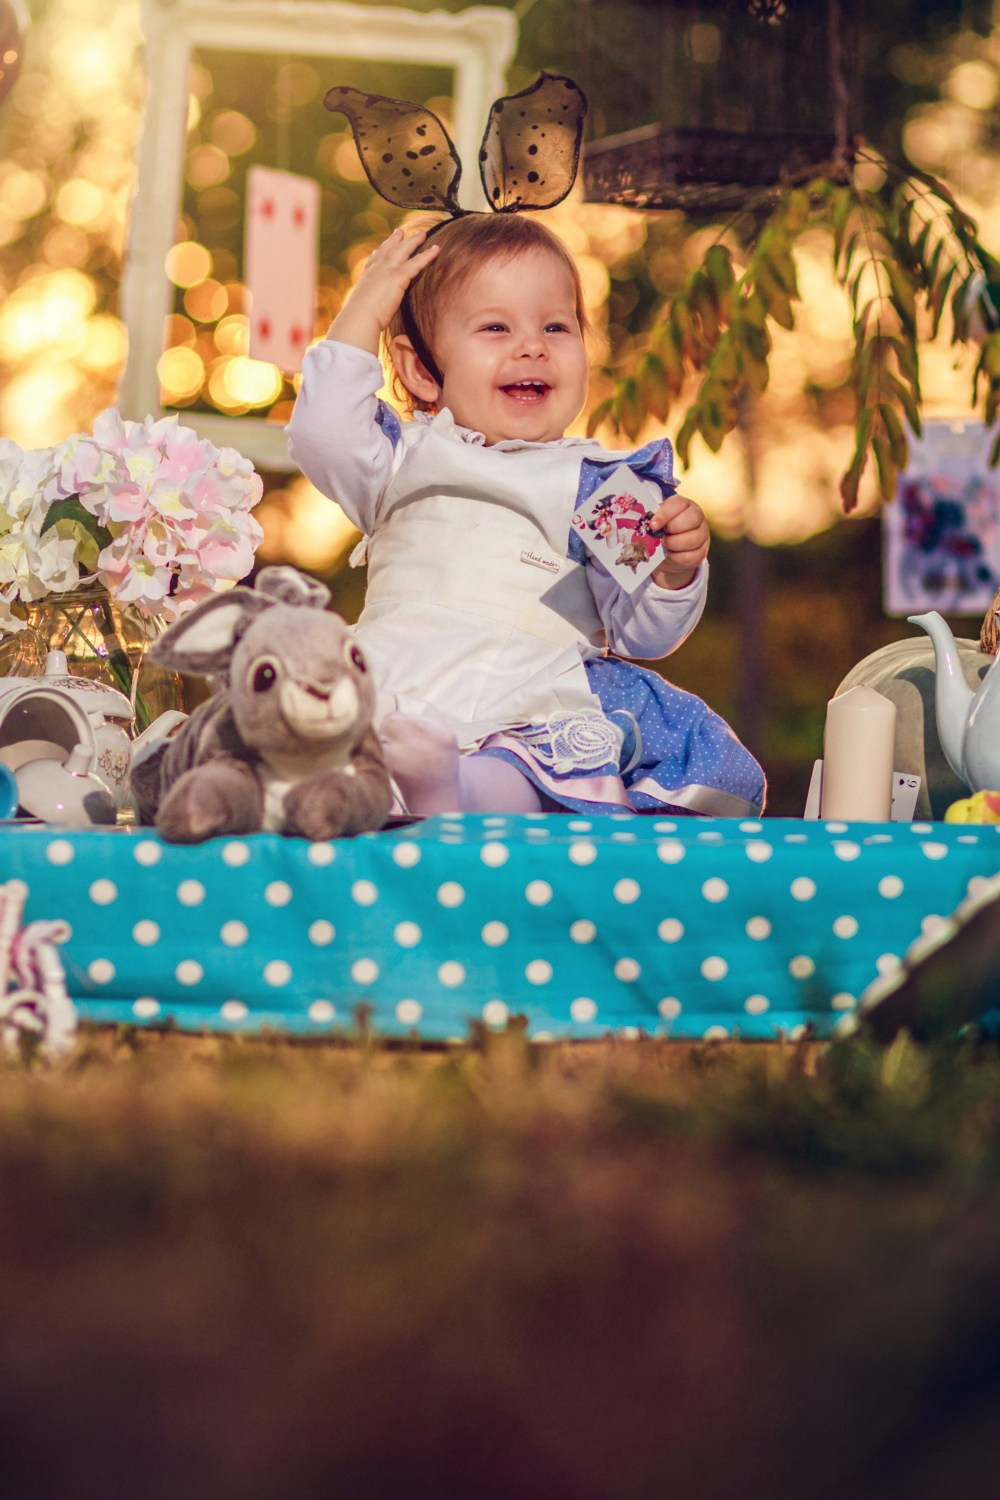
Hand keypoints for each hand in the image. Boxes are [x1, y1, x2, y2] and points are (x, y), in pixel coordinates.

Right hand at [327, 227, 439, 355]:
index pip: (373, 262)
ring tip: (423, 233)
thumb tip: (359, 321)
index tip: (377, 249)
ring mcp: (386, 271)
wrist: (359, 318)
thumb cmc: (358, 320)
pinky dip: (427, 256)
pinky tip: (436, 250)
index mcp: (366, 278)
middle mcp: (376, 270)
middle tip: (400, 231)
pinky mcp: (398, 277)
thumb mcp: (360, 312)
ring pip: (402, 251)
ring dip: (413, 241)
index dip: (377, 254)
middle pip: (387, 250)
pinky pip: (416, 263)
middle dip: (395, 240)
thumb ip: (364, 311)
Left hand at [648, 492, 709, 589]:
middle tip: (662, 536)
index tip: (653, 525)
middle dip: (674, 528)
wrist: (669, 553)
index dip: (665, 514)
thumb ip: (653, 519)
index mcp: (684, 505)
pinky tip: (671, 555)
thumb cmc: (661, 532)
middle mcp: (697, 516)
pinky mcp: (702, 552)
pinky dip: (678, 557)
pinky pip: (692, 555)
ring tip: (665, 545)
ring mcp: (702, 534)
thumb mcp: (657, 522)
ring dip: (675, 543)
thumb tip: (642, 524)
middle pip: (692, 518)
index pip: (679, 504)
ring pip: (694, 538)